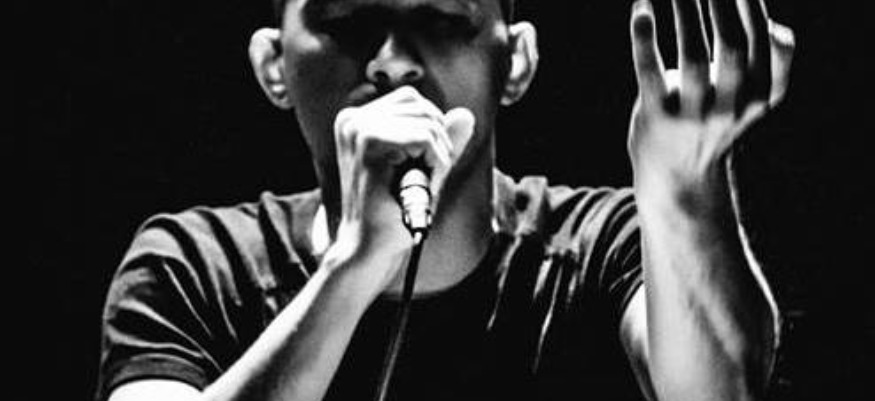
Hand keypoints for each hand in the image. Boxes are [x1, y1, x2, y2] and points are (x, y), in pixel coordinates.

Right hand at [329, 86, 473, 285]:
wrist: (369, 247)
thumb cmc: (393, 211)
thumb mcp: (423, 169)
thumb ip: (442, 140)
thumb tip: (467, 114)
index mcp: (357, 120)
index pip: (413, 101)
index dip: (432, 132)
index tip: (422, 167)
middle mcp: (353, 119)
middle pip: (422, 107)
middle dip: (438, 143)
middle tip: (426, 179)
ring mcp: (358, 128)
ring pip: (427, 122)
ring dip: (439, 156)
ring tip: (423, 184)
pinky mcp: (369, 142)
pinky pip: (425, 138)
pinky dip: (437, 163)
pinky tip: (424, 186)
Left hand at [627, 0, 794, 208]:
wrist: (678, 176)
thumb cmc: (712, 118)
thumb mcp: (748, 96)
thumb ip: (766, 62)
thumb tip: (773, 24)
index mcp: (760, 95)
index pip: (765, 42)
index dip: (751, 5)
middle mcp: (732, 107)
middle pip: (733, 46)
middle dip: (721, 2)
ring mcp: (694, 115)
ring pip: (693, 57)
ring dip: (685, 12)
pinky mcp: (657, 118)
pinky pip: (650, 74)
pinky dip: (644, 40)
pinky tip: (641, 8)